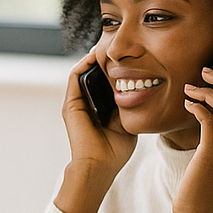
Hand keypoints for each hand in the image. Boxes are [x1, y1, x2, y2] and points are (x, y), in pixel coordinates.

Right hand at [54, 49, 137, 212]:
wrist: (99, 166)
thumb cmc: (115, 152)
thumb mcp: (127, 124)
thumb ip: (130, 108)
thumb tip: (142, 91)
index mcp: (99, 109)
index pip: (106, 82)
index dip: (115, 68)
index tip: (129, 55)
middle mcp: (85, 104)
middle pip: (94, 75)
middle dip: (105, 59)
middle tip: (117, 45)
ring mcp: (76, 103)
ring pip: (83, 72)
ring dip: (93, 58)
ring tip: (106, 45)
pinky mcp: (71, 104)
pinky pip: (75, 77)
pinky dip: (84, 64)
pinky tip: (96, 55)